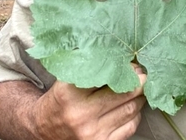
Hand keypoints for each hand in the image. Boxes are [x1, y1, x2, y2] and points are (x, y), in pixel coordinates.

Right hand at [32, 68, 146, 139]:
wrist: (43, 130)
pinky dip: (135, 114)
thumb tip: (119, 53)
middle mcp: (82, 115)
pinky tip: (131, 105)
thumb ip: (88, 64)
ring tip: (139, 88)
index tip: (132, 64)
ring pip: (130, 110)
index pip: (106, 76)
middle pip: (124, 94)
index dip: (124, 69)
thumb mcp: (66, 79)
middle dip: (138, 82)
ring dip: (139, 97)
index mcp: (70, 94)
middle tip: (142, 74)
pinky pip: (130, 127)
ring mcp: (93, 133)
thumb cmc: (59, 99)